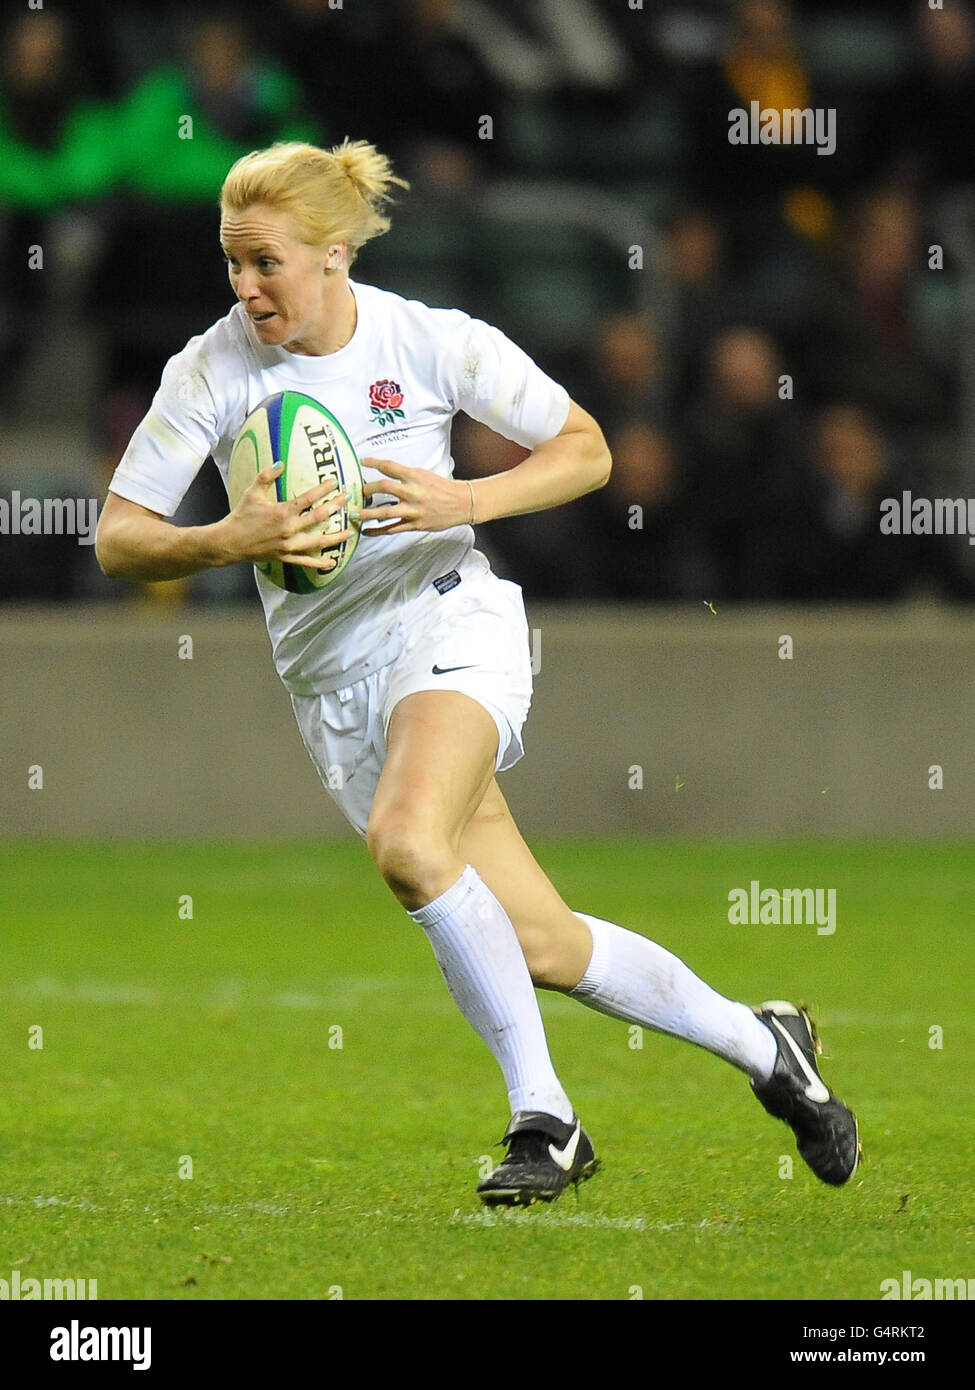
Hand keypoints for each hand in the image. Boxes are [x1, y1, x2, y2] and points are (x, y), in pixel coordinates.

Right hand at [218, 464, 350, 572]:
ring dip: (335, 537)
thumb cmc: (241, 515)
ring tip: (349, 532)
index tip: (334, 483)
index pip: (308, 499)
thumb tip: (280, 462)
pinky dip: (320, 562)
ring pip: (317, 542)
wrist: (230, 542)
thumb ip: (266, 476)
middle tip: (347, 500)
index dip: (323, 490)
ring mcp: (288, 545)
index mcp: (282, 512)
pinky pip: (306, 561)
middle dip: (335, 507)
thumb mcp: (252, 493)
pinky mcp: (285, 557)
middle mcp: (288, 529)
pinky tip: (332, 561)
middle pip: (318, 518)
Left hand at [357, 457, 471, 533]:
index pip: (390, 466)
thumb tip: (386, 473)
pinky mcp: (416, 525)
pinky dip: (378, 531)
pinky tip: (367, 531)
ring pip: (385, 512)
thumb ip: (406, 476)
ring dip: (367, 513)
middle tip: (359, 491)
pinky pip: (393, 529)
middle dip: (368, 489)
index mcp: (415, 476)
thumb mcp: (424, 475)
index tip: (363, 461)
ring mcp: (414, 510)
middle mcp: (413, 492)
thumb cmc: (443, 488)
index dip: (374, 462)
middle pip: (384, 487)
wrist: (462, 503)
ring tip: (356, 514)